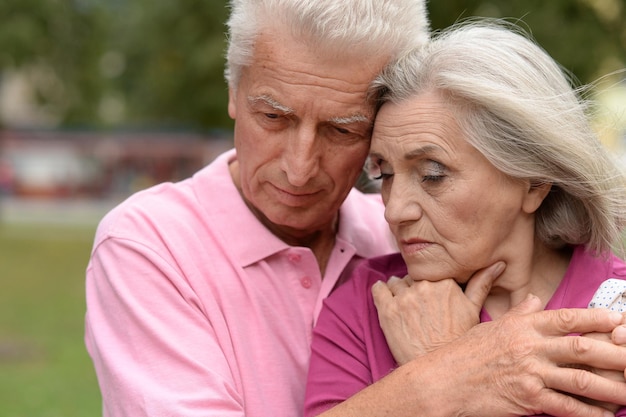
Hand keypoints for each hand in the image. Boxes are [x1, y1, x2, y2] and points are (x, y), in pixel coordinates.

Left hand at [372, 262, 504, 364]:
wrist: (439, 373)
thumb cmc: (457, 341)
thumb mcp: (473, 310)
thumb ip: (482, 283)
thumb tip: (499, 263)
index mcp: (445, 282)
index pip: (430, 272)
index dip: (429, 284)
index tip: (430, 296)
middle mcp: (424, 286)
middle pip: (413, 277)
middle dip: (414, 288)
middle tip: (417, 306)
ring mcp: (404, 298)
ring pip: (395, 282)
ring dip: (397, 291)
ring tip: (404, 308)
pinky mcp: (387, 310)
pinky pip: (378, 289)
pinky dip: (380, 291)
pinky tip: (386, 299)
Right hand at [421, 299, 625, 416]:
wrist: (443, 380)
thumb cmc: (463, 353)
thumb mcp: (491, 326)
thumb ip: (518, 314)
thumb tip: (534, 300)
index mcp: (523, 326)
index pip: (567, 318)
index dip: (597, 319)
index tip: (621, 321)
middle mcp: (530, 347)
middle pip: (583, 348)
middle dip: (617, 354)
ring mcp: (529, 373)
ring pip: (580, 379)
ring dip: (612, 387)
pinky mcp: (527, 399)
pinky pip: (565, 407)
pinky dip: (588, 413)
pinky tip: (605, 415)